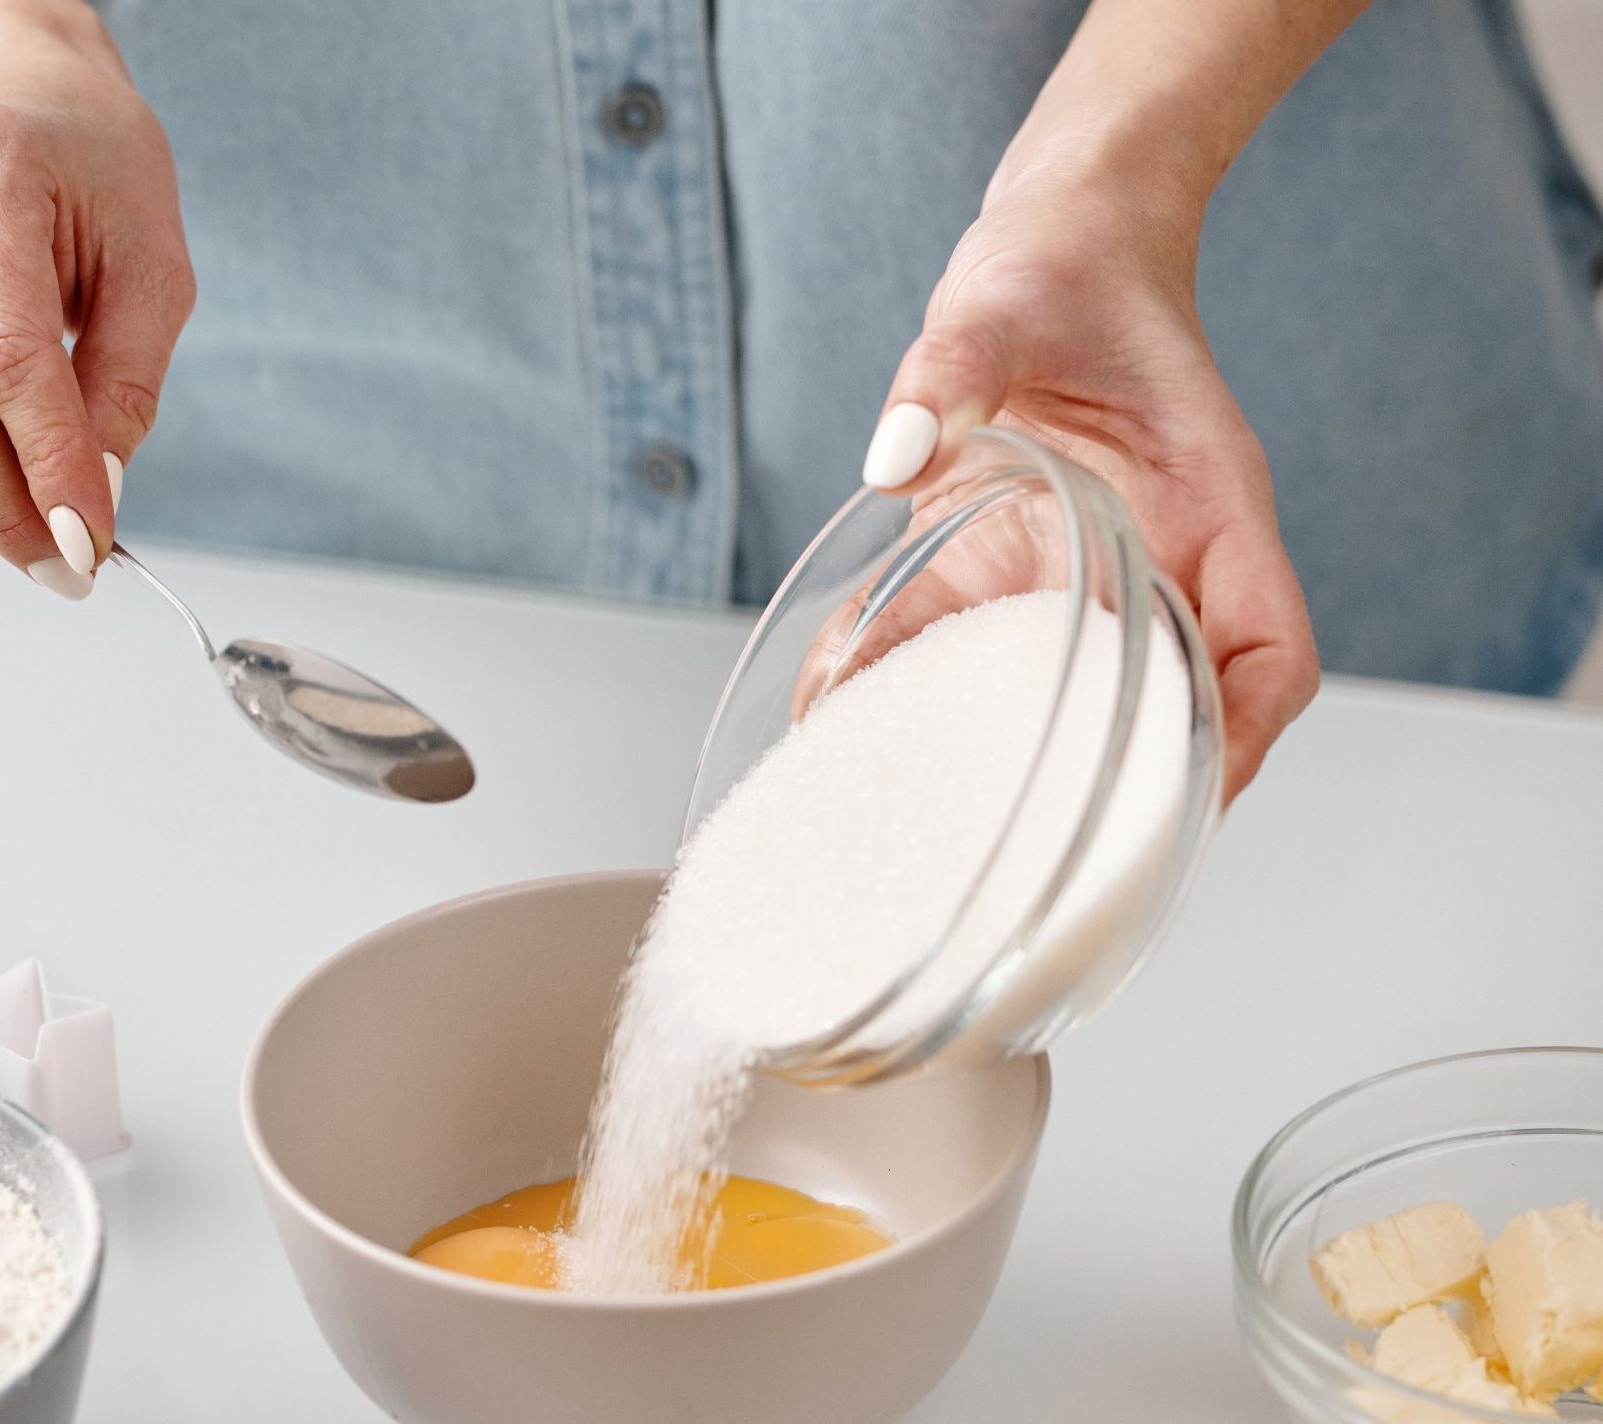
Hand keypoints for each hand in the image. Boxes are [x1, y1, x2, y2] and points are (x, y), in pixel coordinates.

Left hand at [859, 158, 1318, 802]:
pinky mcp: (1014, 563)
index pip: (1270, 651)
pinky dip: (922, 682)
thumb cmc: (1063, 266)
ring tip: (923, 811)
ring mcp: (1089, 570)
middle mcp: (1159, 558)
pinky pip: (977, 643)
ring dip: (1008, 749)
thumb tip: (898, 448)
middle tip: (1047, 860)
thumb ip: (955, 366)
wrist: (1053, 242)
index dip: (1243, 736)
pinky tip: (849, 704)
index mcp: (1208, 506)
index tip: (1193, 798)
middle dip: (1124, 787)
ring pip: (1074, 691)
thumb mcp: (1005, 301)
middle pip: (1177, 705)